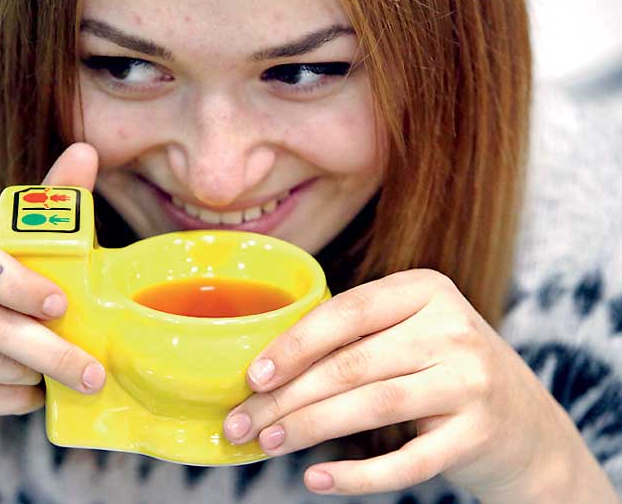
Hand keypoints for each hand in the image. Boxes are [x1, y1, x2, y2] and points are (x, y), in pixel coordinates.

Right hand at [0, 143, 105, 460]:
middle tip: (92, 369)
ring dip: (36, 374)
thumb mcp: (19, 256)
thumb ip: (48, 208)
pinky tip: (30, 391)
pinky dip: (18, 400)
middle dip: (48, 349)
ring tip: (65, 374)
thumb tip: (85, 150)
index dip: (14, 281)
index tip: (59, 305)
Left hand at [222, 269, 603, 500]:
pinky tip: (317, 479)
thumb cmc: (443, 369)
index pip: (347, 312)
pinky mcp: (478, 434)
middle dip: (286, 397)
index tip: (253, 376)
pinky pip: (407, 461)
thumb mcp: (410, 332)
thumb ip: (355, 337)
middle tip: (242, 423)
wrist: (527, 424)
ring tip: (268, 443)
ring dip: (309, 428)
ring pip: (371, 406)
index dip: (294, 344)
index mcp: (426, 290)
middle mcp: (452, 328)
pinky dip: (357, 475)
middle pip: (351, 364)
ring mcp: (471, 381)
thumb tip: (267, 369)